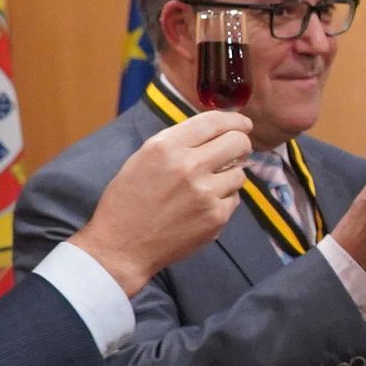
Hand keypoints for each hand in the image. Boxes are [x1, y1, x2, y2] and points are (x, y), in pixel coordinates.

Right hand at [72, 112, 252, 290]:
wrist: (122, 245)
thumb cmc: (127, 200)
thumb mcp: (143, 158)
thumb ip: (177, 143)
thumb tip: (213, 132)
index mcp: (167, 147)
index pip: (213, 122)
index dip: (234, 120)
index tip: (243, 124)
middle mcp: (189, 165)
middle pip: (238, 143)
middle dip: (241, 145)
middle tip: (237, 151)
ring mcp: (206, 193)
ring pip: (240, 174)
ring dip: (229, 176)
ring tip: (209, 186)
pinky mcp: (216, 217)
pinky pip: (234, 199)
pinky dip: (223, 200)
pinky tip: (203, 207)